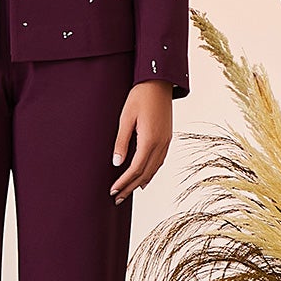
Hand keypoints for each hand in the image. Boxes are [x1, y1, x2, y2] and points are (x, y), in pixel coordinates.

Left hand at [109, 79, 173, 202]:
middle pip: (145, 173)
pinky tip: (145, 178)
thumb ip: (121, 142)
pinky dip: (151, 172)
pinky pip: (160, 161)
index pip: (135, 169)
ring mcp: (166, 141)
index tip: (113, 190)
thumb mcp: (126, 118)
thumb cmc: (140, 96)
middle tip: (117, 198)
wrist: (159, 82)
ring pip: (154, 169)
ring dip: (141, 182)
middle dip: (130, 187)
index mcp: (150, 140)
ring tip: (129, 192)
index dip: (124, 182)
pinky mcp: (167, 137)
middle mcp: (161, 144)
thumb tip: (116, 163)